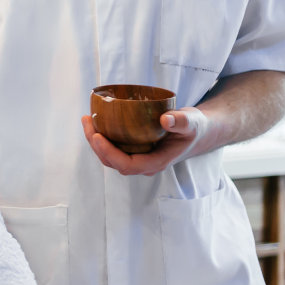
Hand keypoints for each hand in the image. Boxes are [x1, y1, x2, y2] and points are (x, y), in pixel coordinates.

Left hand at [81, 108, 209, 175]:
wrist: (197, 132)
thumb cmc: (195, 128)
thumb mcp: (192, 122)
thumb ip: (181, 121)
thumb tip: (165, 120)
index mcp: (157, 162)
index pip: (128, 165)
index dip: (109, 153)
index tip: (97, 136)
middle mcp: (145, 163)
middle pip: (113, 162)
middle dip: (96, 145)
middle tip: (87, 121)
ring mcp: (139, 157)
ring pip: (111, 156)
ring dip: (95, 141)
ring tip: (87, 119)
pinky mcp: (135, 149)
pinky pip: (114, 147)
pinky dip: (102, 136)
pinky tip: (96, 121)